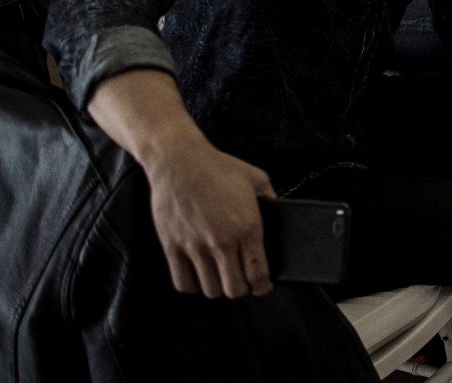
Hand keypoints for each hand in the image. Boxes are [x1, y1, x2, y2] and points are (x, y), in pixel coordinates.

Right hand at [144, 139, 276, 297]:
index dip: (262, 286)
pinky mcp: (173, 247)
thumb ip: (271, 198)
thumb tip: (278, 211)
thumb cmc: (217, 167)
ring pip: (210, 290)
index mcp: (247, 227)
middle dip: (241, 288)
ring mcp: (195, 247)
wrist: (179, 161)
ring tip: (220, 276)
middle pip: (234, 289)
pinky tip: (198, 275)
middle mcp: (222, 242)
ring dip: (217, 287)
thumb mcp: (257, 178)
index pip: (258, 274)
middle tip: (241, 279)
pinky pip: (183, 283)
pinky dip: (192, 285)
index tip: (262, 287)